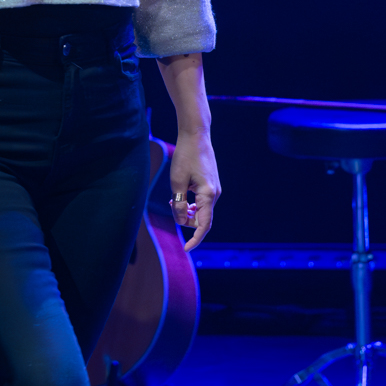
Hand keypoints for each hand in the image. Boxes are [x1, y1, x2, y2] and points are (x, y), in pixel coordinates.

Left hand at [168, 132, 220, 250]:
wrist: (196, 136)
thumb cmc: (185, 156)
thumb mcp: (176, 182)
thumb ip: (178, 204)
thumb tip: (180, 221)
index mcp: (208, 195)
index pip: (204, 225)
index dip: (195, 239)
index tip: (186, 249)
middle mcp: (215, 194)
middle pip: (201, 218)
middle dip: (185, 219)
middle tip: (170, 204)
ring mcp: (215, 189)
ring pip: (201, 210)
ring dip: (187, 211)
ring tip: (172, 199)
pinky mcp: (211, 184)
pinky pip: (202, 201)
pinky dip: (191, 203)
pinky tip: (181, 195)